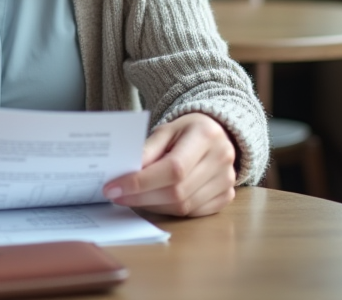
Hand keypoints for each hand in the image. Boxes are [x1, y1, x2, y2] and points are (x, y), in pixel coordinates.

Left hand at [102, 112, 236, 216]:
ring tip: (133, 198)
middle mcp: (221, 159)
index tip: (113, 188)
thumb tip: (124, 175)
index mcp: (205, 135)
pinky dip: (169, 209)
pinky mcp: (227, 196)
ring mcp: (227, 181)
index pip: (172, 168)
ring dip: (153, 206)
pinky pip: (193, 213)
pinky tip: (155, 200)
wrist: (216, 133)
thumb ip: (147, 150)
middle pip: (178, 191)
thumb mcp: (165, 130)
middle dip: (141, 197)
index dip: (141, 182)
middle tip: (116, 196)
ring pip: (184, 207)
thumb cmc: (185, 131)